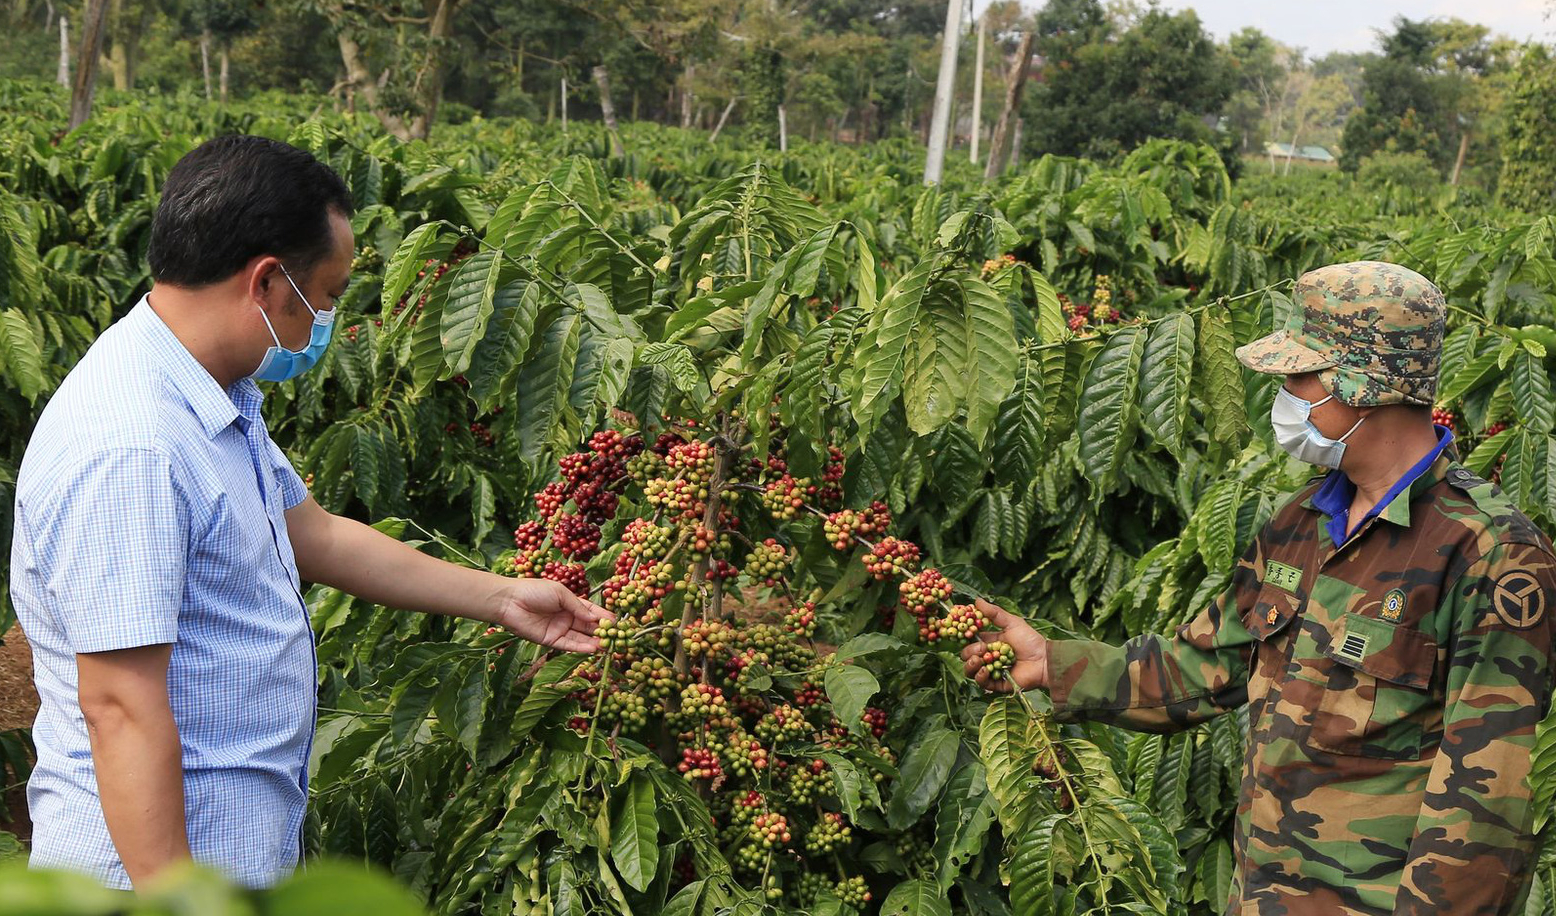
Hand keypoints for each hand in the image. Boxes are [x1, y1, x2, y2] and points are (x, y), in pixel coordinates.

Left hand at [494, 578, 613, 652]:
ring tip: (607, 646)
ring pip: (580, 637)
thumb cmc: (534, 591)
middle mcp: (566, 617)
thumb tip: (595, 618)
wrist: (509, 601)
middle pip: (587, 626)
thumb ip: (578, 606)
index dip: (603, 617)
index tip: (617, 623)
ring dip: (593, 642)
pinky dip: (580, 647)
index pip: (590, 611)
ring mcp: (558, 629)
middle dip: (601, 631)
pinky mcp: (550, 640)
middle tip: (616, 638)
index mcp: (569, 603)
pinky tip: (593, 649)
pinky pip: (568, 645)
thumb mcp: (560, 593)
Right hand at [960, 598, 1047, 692]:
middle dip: (969, 651)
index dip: (964, 636)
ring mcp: (991, 671)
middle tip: (981, 648)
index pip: (970, 640)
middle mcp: (988, 657)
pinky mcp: (996, 684)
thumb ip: (994, 613)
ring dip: (971, 664)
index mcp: (990, 642)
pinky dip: (980, 676)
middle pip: (967, 655)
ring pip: (970, 670)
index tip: (961, 631)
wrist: (1044, 660)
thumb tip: (976, 600)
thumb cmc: (1031, 640)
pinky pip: (981, 683)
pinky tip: (985, 670)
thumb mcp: (1012, 623)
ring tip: (978, 660)